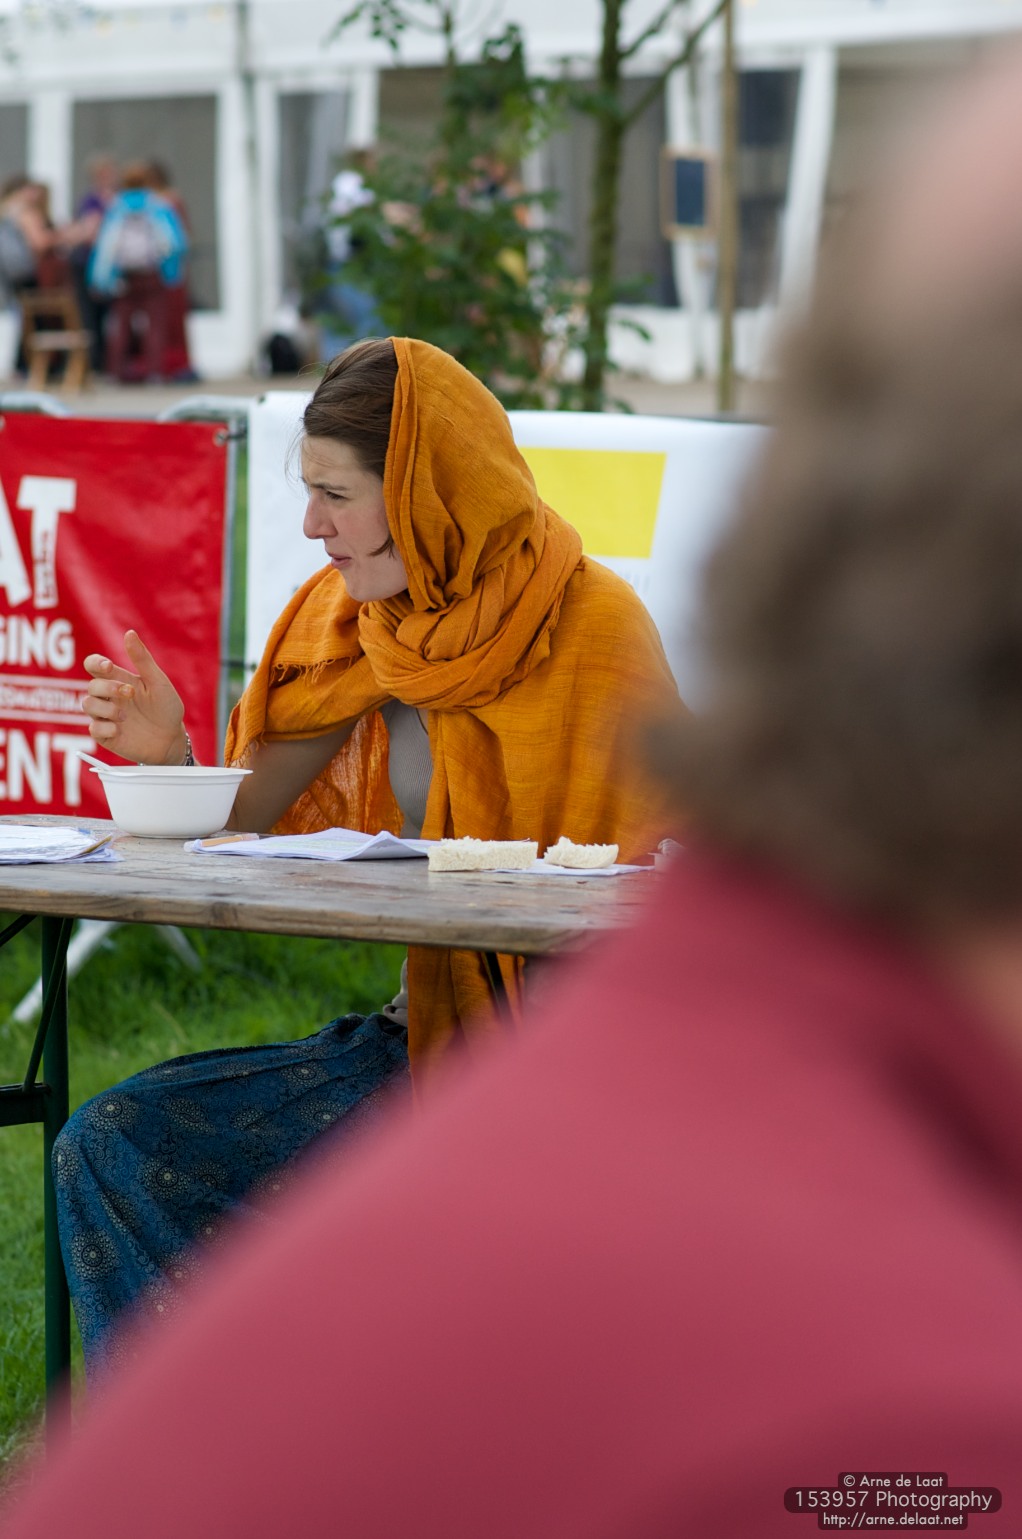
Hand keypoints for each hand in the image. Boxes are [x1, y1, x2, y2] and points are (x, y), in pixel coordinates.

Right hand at [82, 630, 187, 764]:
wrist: (172, 739)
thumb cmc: (166, 708)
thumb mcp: (158, 682)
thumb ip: (142, 659)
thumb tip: (129, 633)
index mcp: (118, 680)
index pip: (94, 665)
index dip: (95, 663)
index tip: (108, 666)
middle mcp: (109, 697)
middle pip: (91, 685)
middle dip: (108, 687)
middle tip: (130, 693)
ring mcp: (106, 716)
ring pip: (88, 705)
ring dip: (106, 708)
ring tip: (126, 716)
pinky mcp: (106, 735)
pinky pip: (93, 729)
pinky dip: (105, 728)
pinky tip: (120, 730)